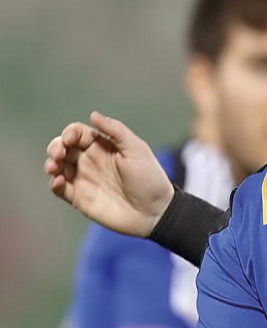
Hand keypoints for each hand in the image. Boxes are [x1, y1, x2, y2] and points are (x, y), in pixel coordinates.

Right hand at [44, 111, 173, 236]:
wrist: (155, 212)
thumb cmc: (150, 179)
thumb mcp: (137, 150)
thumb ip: (116, 130)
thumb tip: (93, 114)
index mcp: (104, 147)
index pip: (78, 133)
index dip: (70, 133)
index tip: (70, 139)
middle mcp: (91, 161)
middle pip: (63, 148)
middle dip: (56, 146)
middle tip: (60, 153)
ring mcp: (84, 180)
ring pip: (57, 167)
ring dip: (51, 163)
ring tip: (54, 167)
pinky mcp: (80, 198)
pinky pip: (60, 189)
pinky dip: (54, 183)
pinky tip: (58, 181)